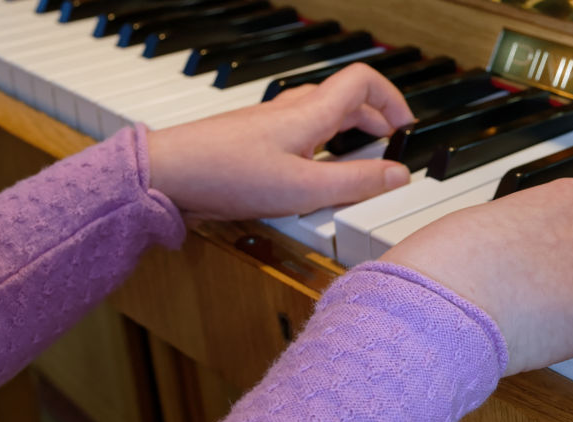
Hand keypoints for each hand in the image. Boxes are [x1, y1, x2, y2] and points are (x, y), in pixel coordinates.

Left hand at [146, 63, 414, 219]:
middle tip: (387, 149)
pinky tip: (313, 173)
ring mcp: (270, 123)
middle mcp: (292, 110)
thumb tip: (397, 176)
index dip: (392, 99)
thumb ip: (355, 183)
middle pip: (346, 99)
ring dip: (347, 131)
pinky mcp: (253, 139)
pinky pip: (299, 131)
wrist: (167, 173)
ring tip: (357, 162)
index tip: (405, 129)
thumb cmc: (227, 176)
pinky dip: (320, 145)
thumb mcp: (304, 189)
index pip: (363, 81)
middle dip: (375, 120)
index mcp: (310, 113)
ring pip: (322, 114)